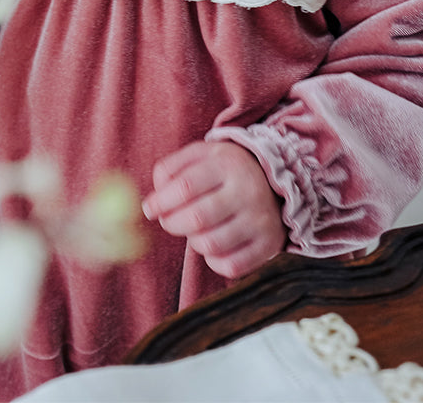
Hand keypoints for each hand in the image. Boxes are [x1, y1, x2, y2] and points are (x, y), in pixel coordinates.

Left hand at [142, 140, 285, 279]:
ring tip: (195, 229)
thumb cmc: (225, 169)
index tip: (149, 208)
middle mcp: (248, 192)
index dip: (161, 201)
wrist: (274, 181)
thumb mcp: (201, 155)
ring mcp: (261, 221)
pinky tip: (213, 243)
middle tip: (167, 220)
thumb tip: (153, 201)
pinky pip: (230, 266)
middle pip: (197, 218)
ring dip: (193, 240)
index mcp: (228, 164)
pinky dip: (213, 260)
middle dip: (172, 223)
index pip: (186, 186)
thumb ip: (170, 169)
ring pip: (210, 245)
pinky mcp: (269, 246)